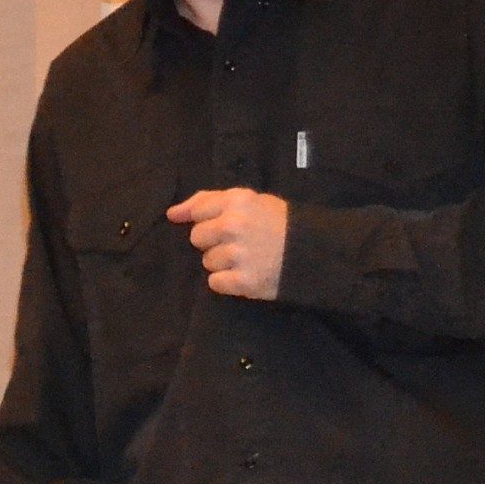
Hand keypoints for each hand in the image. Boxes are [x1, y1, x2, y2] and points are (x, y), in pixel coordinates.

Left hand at [167, 187, 288, 298]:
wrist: (312, 253)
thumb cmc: (277, 223)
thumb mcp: (249, 200)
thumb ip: (210, 201)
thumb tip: (172, 213)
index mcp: (237, 201)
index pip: (197, 211)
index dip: (205, 220)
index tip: (218, 225)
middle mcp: (234, 225)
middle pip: (197, 238)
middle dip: (212, 241)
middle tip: (237, 242)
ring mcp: (238, 254)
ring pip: (207, 261)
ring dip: (222, 262)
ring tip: (246, 258)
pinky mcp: (243, 281)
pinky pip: (215, 283)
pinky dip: (227, 281)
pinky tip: (244, 273)